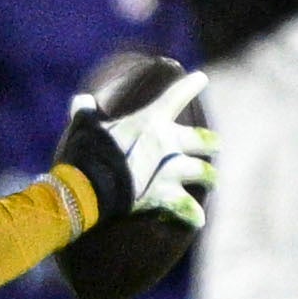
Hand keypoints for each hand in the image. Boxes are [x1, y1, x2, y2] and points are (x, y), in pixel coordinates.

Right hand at [64, 68, 214, 226]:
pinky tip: (200, 220)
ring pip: (202, 172)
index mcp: (150, 121)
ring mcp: (169, 170)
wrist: (89, 185)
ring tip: (213, 181)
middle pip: (201, 140)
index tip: (202, 78)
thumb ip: (85, 113)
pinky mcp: (165, 195)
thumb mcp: (85, 127)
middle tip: (217, 145)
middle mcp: (167, 144)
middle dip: (210, 142)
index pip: (175, 97)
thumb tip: (80, 101)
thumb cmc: (88, 151)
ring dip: (209, 177)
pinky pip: (186, 207)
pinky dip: (193, 214)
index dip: (190, 86)